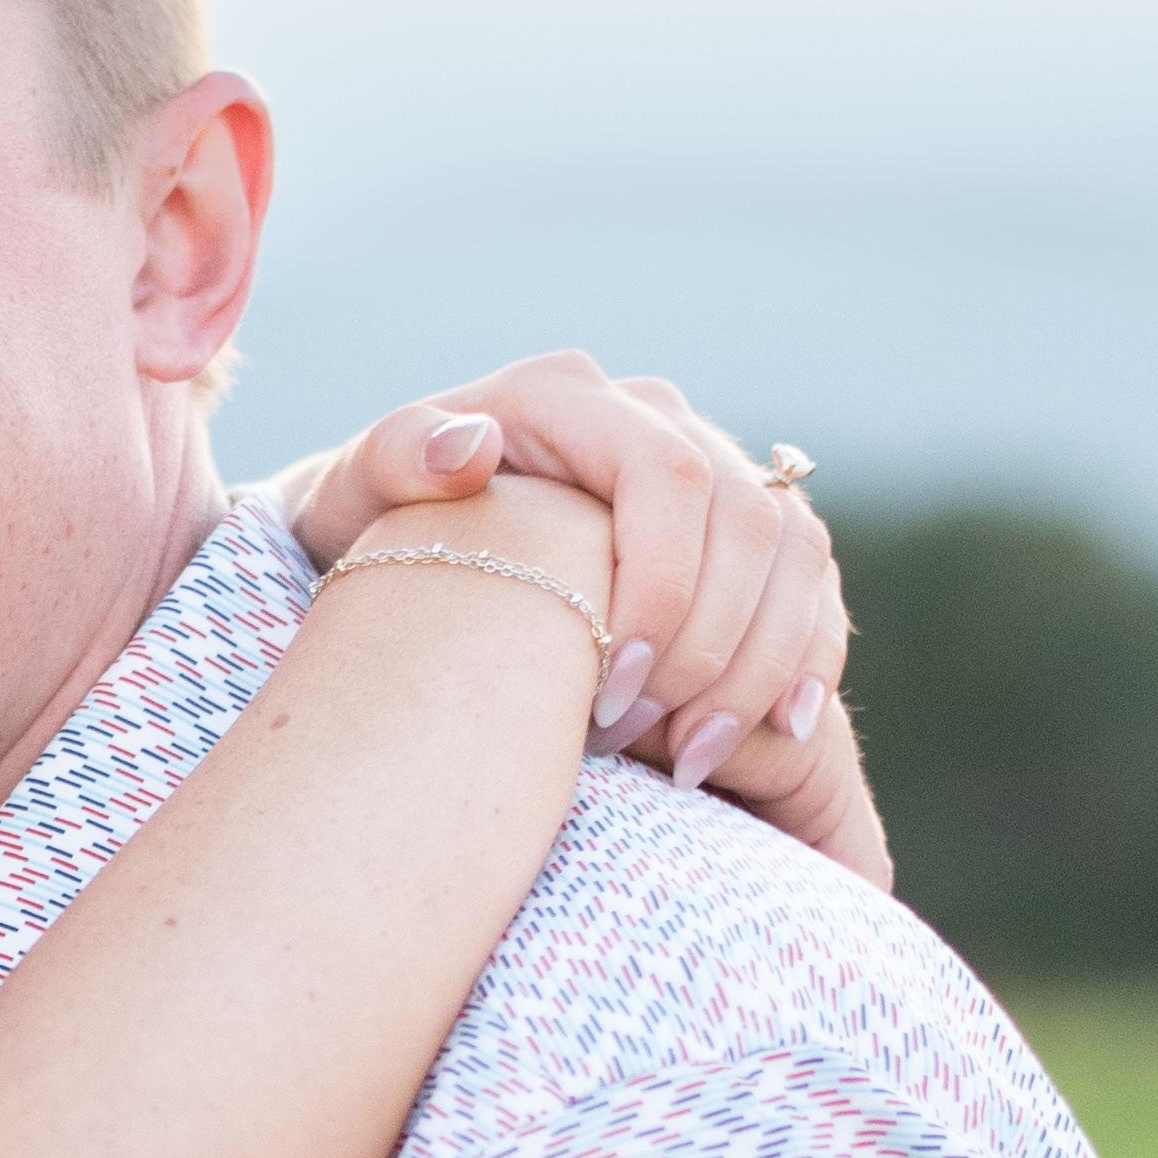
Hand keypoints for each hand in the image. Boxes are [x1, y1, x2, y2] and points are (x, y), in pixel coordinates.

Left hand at [274, 361, 888, 896]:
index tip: (610, 686)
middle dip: (711, 644)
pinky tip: (776, 732)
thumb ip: (393, 461)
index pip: (667, 475)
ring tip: (689, 760)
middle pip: (746, 519)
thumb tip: (472, 448)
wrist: (397, 557)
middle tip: (644, 743)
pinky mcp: (739, 537)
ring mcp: (707, 470)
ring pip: (794, 553)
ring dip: (762, 664)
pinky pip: (810, 588)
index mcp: (566, 397)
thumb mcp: (347, 499)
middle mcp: (652, 418)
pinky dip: (805, 658)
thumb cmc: (363, 535)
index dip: (663, 586)